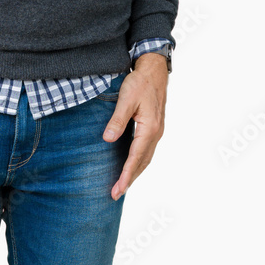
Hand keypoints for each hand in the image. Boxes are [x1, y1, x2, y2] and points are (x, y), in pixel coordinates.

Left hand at [103, 52, 168, 200]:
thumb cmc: (140, 82)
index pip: (135, 157)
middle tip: (116, 194)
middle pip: (142, 162)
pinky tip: (131, 165)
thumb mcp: (126, 99)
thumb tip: (107, 139)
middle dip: (129, 179)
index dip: (126, 175)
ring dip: (134, 172)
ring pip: (145, 158)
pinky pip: (146, 150)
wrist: (154, 70)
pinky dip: (138, 162)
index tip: (118, 189)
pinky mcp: (154, 127)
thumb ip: (118, 120)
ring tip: (122, 185)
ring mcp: (156, 131)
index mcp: (149, 128)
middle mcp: (156, 133)